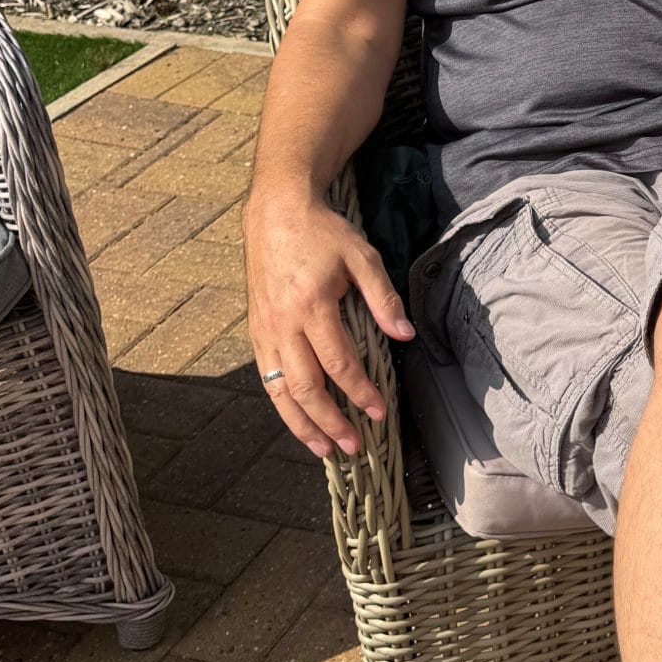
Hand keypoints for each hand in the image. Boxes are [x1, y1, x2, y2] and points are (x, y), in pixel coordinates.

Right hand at [245, 190, 411, 459]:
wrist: (276, 211)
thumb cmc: (323, 232)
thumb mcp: (362, 256)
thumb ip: (383, 298)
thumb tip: (405, 335)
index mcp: (311, 305)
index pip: (338, 363)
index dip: (359, 392)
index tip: (378, 411)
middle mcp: (283, 323)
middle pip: (305, 386)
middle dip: (330, 421)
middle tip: (353, 446)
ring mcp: (265, 329)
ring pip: (279, 389)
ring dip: (301, 424)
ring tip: (324, 449)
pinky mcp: (256, 330)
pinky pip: (267, 376)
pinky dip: (282, 404)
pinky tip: (298, 420)